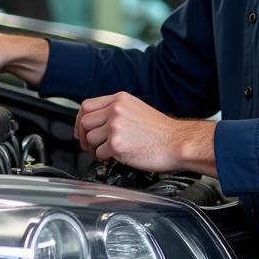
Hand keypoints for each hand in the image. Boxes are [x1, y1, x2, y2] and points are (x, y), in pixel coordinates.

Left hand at [74, 92, 216, 175]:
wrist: (178, 143)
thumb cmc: (162, 131)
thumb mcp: (137, 109)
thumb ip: (116, 111)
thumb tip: (97, 122)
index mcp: (120, 99)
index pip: (87, 106)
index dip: (80, 120)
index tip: (81, 129)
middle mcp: (116, 110)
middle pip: (84, 122)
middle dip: (84, 137)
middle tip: (90, 145)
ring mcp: (115, 127)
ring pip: (90, 139)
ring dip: (96, 149)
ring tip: (108, 152)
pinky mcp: (117, 144)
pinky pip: (100, 154)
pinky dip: (106, 158)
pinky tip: (117, 157)